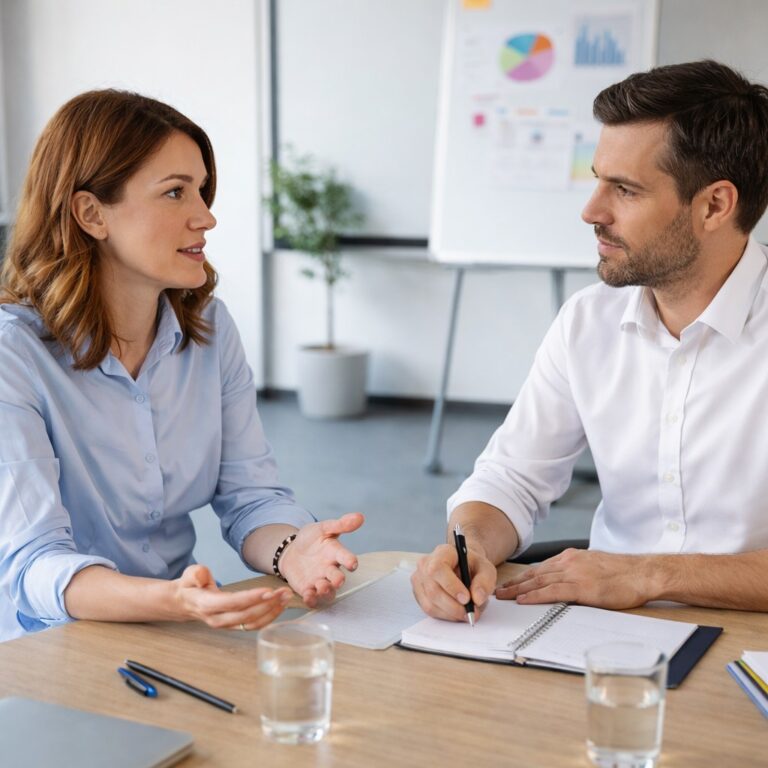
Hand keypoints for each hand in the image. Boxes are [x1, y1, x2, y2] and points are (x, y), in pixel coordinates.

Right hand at [175, 564, 291, 629]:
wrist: (184, 603)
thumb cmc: (190, 586)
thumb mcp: (189, 574)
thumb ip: (196, 574)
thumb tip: (203, 576)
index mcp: (206, 605)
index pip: (231, 603)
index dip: (250, 598)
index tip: (268, 591)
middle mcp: (217, 619)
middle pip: (246, 615)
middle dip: (268, 604)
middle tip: (284, 592)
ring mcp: (226, 625)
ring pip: (252, 623)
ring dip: (272, 611)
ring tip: (286, 598)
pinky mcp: (234, 626)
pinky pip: (253, 625)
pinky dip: (269, 617)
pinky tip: (280, 606)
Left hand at [278, 512, 363, 607]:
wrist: (291, 551)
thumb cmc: (311, 539)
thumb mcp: (323, 528)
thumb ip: (340, 524)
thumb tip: (360, 516)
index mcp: (336, 553)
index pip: (346, 557)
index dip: (350, 561)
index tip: (352, 563)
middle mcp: (330, 569)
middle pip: (338, 578)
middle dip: (338, 580)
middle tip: (338, 580)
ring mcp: (320, 581)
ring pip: (328, 592)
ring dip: (326, 591)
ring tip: (322, 587)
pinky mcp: (308, 589)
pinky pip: (312, 598)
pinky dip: (311, 599)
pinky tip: (308, 596)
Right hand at [411, 542, 496, 621]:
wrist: (464, 567)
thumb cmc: (473, 566)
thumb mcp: (486, 569)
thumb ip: (484, 581)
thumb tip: (477, 599)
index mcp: (442, 552)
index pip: (438, 568)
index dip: (451, 586)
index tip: (467, 599)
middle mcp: (425, 564)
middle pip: (433, 590)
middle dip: (454, 607)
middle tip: (471, 613)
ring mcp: (419, 578)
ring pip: (430, 603)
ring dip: (451, 613)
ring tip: (467, 612)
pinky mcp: (418, 592)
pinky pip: (429, 609)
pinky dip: (445, 615)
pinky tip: (456, 612)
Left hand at [496, 549, 654, 608]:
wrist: (642, 573)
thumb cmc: (622, 574)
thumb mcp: (594, 566)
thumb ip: (576, 572)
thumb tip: (562, 583)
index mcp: (571, 557)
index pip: (540, 568)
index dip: (522, 577)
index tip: (509, 584)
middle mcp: (569, 562)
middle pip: (535, 574)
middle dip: (514, 583)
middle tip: (498, 591)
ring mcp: (575, 573)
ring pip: (539, 582)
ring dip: (518, 590)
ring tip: (504, 597)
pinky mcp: (582, 587)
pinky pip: (553, 591)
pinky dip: (535, 596)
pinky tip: (523, 600)